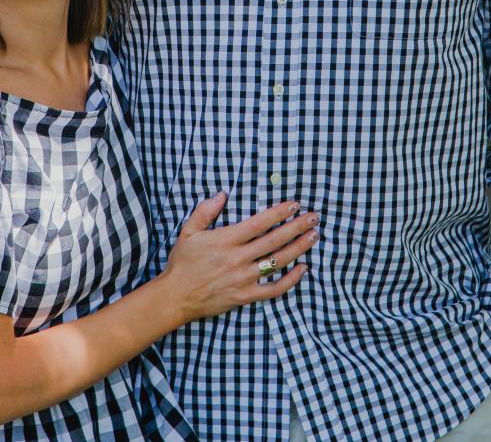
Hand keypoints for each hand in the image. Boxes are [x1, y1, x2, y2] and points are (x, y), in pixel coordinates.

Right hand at [159, 194, 316, 323]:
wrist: (176, 296)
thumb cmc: (183, 262)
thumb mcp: (188, 231)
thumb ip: (205, 211)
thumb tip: (222, 194)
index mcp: (226, 240)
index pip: (259, 224)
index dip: (278, 214)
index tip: (294, 205)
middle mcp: (238, 259)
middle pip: (274, 240)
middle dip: (296, 227)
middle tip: (313, 217)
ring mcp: (244, 279)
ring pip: (278, 262)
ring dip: (298, 248)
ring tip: (313, 236)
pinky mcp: (246, 296)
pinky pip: (274, 289)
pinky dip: (291, 280)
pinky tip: (303, 269)